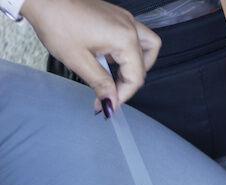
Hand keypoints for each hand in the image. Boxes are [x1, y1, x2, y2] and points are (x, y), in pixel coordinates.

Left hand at [22, 0, 160, 109]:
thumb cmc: (57, 23)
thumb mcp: (78, 60)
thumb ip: (100, 84)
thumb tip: (112, 104)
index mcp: (125, 39)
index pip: (135, 76)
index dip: (123, 95)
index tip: (108, 106)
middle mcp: (131, 27)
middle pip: (143, 64)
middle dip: (127, 83)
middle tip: (109, 93)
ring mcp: (126, 19)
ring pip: (148, 47)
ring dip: (138, 65)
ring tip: (119, 75)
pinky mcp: (117, 16)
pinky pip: (135, 36)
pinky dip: (129, 51)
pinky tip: (111, 57)